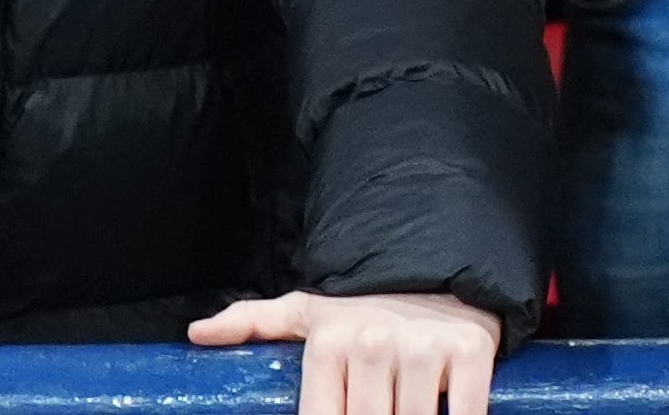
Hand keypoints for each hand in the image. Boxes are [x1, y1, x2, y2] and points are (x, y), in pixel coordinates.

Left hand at [189, 292, 503, 414]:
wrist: (442, 268)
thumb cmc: (366, 310)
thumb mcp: (309, 312)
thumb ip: (254, 322)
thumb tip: (198, 334)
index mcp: (329, 343)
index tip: (345, 414)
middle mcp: (372, 343)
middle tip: (375, 409)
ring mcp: (423, 349)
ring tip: (404, 410)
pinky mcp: (470, 351)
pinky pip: (465, 414)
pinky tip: (448, 414)